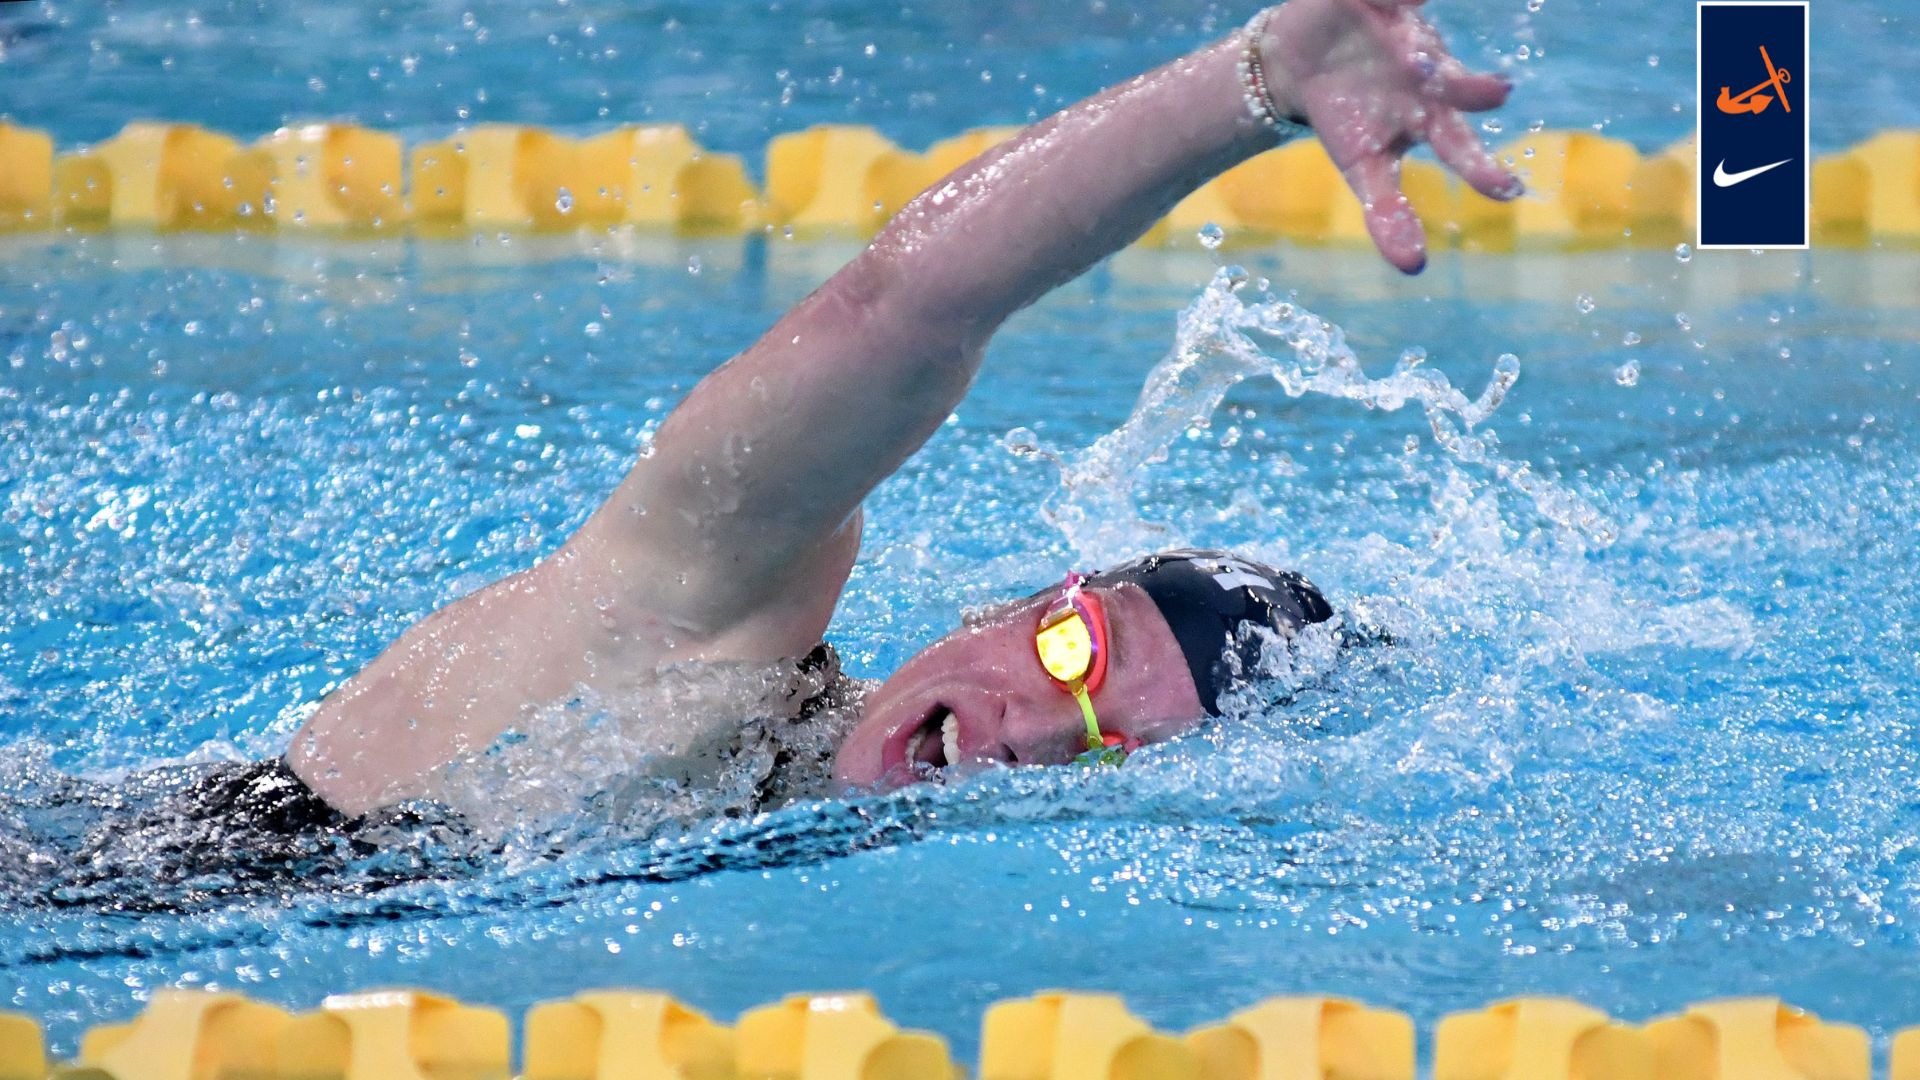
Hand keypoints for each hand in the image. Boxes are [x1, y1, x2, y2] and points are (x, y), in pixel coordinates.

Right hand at [1259, 0, 1522, 272]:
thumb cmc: (1344, 117)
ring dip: (1419, 49)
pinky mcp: (1383, 3)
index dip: (1482, 169)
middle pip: (1456, 88)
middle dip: (1473, 91)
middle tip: (1500, 94)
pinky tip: (1394, 4)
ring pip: (1421, 41)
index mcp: (1430, 119)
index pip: (1462, 148)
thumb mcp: (1363, 168)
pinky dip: (1393, 3)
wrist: (1303, 60)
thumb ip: (1388, 214)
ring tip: (1413, 56)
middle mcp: (1430, 75)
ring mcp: (1408, 34)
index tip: (1508, 191)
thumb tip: (1414, 270)